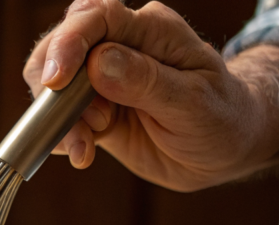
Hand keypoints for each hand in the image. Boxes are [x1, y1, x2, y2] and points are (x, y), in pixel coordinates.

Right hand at [24, 0, 278, 190]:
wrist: (225, 149)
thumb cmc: (221, 118)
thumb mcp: (193, 103)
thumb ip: (146, 81)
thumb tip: (98, 62)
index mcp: (151, 30)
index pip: (98, 17)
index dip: (68, 43)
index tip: (56, 81)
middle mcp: (121, 46)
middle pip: (60, 45)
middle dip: (55, 87)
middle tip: (82, 125)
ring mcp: (103, 78)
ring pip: (54, 84)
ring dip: (59, 118)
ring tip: (87, 146)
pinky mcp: (93, 108)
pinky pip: (60, 117)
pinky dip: (62, 137)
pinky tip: (83, 153)